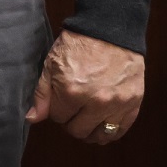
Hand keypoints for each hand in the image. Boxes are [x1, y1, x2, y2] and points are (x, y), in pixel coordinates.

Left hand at [27, 28, 144, 142]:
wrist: (109, 30)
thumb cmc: (77, 45)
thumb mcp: (51, 64)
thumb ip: (42, 94)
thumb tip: (32, 118)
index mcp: (71, 92)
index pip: (58, 118)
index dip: (57, 110)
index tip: (60, 101)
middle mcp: (96, 102)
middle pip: (78, 130)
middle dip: (71, 122)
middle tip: (72, 110)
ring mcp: (117, 104)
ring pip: (100, 135)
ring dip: (90, 131)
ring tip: (86, 119)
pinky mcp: (134, 103)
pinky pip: (121, 130)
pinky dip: (110, 131)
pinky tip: (102, 124)